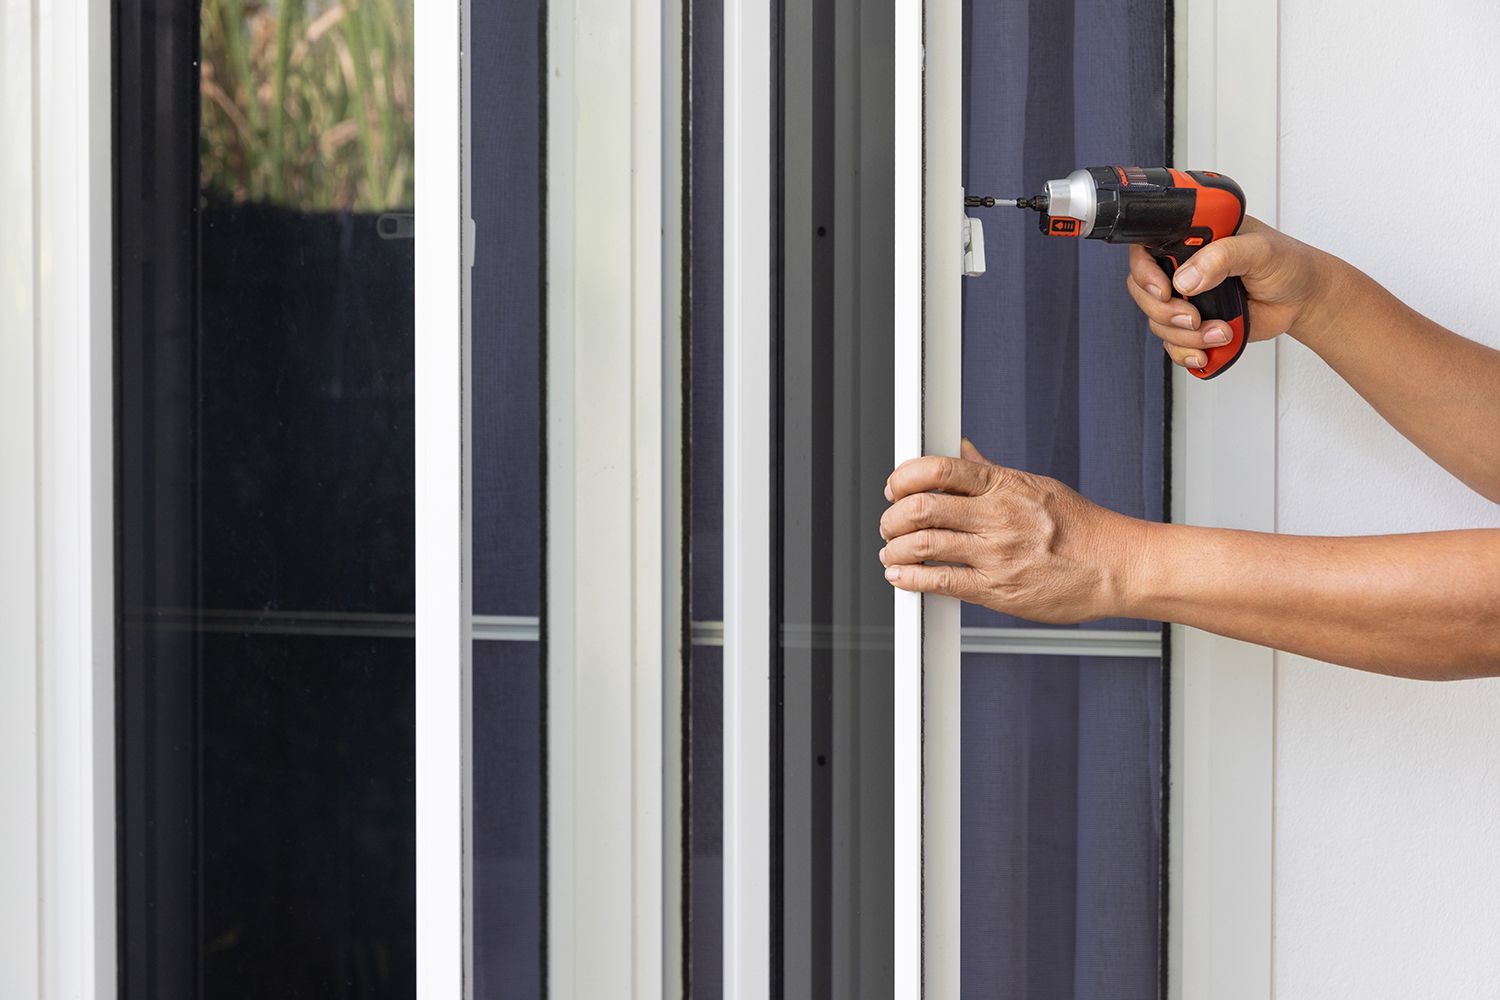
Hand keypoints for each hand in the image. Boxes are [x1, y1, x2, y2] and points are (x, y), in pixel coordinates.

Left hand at [878, 439, 1147, 623]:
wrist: (1118, 566)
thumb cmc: (1084, 528)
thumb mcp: (1037, 486)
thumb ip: (992, 471)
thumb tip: (962, 450)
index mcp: (1005, 485)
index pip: (939, 469)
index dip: (904, 477)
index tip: (894, 487)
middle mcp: (997, 516)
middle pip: (922, 506)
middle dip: (893, 516)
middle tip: (889, 523)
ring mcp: (997, 553)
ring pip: (924, 544)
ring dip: (895, 548)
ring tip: (890, 551)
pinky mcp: (998, 589)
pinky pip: (940, 582)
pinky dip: (910, 578)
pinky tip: (901, 576)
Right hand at [1124, 216, 1347, 370]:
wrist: (1303, 299)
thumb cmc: (1287, 264)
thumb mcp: (1260, 250)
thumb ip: (1223, 256)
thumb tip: (1187, 279)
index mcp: (1193, 240)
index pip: (1146, 249)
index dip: (1144, 272)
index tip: (1163, 290)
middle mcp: (1183, 268)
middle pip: (1144, 292)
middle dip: (1164, 312)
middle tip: (1193, 317)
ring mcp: (1188, 299)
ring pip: (1158, 323)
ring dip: (1185, 336)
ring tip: (1220, 332)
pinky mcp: (1196, 325)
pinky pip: (1173, 345)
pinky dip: (1187, 352)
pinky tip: (1209, 348)